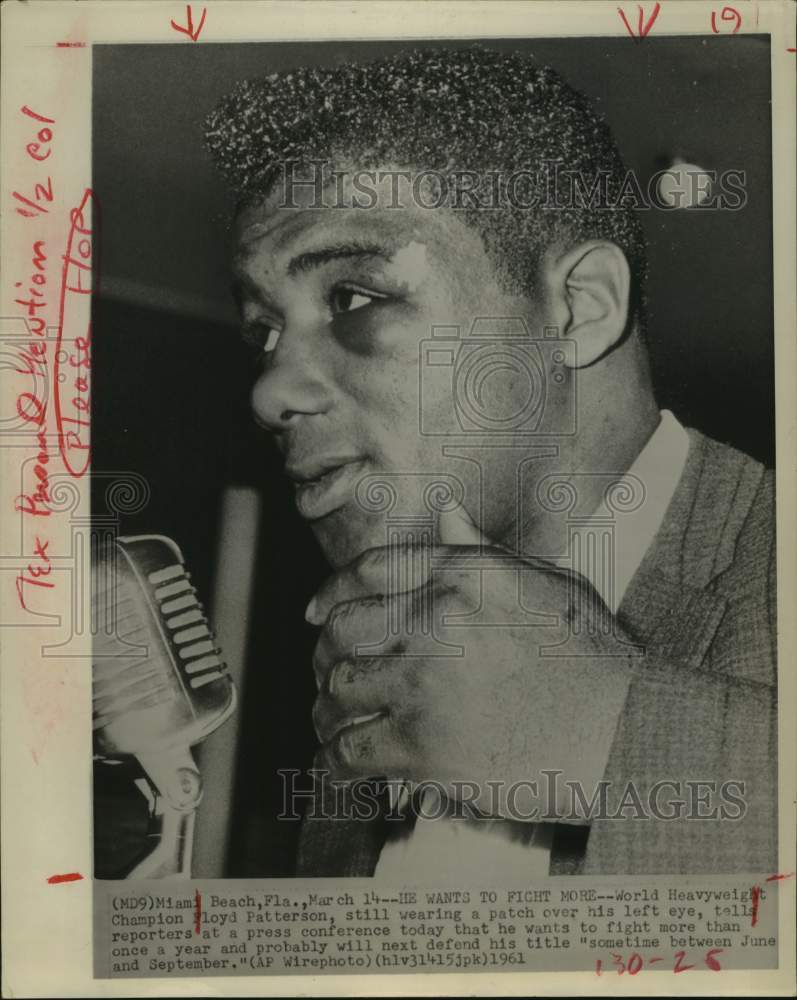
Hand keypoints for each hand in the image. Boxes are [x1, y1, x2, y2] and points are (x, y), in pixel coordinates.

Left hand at [306, 508, 634, 817]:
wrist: (625, 735)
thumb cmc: (595, 658)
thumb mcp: (550, 583)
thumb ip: (485, 551)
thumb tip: (447, 514)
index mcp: (464, 577)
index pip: (369, 571)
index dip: (331, 591)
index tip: (316, 611)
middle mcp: (436, 622)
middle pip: (342, 629)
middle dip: (325, 651)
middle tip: (327, 670)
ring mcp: (425, 686)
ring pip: (337, 689)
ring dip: (326, 706)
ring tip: (330, 718)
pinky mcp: (424, 749)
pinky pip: (350, 750)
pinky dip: (333, 758)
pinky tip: (338, 762)